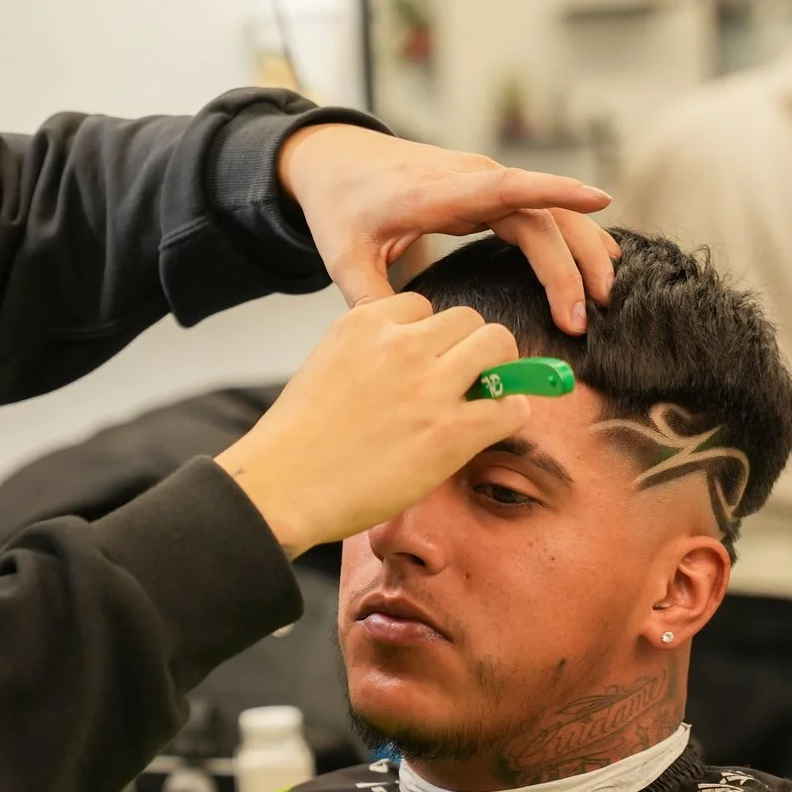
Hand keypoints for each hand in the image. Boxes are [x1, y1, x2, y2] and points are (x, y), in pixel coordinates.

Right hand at [217, 295, 525, 555]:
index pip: (422, 306)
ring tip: (481, 399)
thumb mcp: (325, 366)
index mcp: (364, 323)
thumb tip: (417, 363)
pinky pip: (511, 404)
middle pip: (469, 320)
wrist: (280, 486)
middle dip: (470, 347)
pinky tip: (487, 428)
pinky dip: (509, 412)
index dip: (428, 338)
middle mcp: (400, 344)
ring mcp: (428, 386)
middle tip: (463, 380)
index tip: (422, 365)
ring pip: (499, 346)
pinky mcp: (449, 431)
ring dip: (498, 370)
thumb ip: (369, 353)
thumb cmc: (296, 440)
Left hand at [278, 123, 618, 334]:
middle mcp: (472, 180)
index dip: (555, 190)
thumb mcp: (343, 255)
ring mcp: (484, 183)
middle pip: (540, 215)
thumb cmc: (340, 206)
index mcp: (438, 192)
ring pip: (550, 214)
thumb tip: (400, 344)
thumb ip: (369, 299)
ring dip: (581, 252)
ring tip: (605, 297)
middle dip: (568, 266)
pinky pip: (540, 213)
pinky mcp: (488, 193)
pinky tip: (599, 262)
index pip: (508, 187)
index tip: (600, 199)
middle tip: (584, 319)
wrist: (336, 161)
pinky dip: (570, 237)